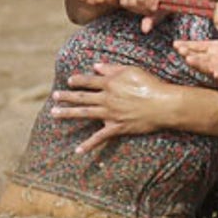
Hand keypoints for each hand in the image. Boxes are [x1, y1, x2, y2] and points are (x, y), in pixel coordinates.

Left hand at [50, 63, 173, 152]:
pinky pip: (100, 137)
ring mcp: (110, 114)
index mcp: (109, 83)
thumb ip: (112, 68)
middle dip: (66, 96)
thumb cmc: (151, 85)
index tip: (70, 80)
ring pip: (85, 113)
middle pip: (82, 97)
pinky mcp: (117, 127)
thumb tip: (96, 66)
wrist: (163, 105)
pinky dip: (89, 145)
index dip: (78, 80)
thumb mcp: (132, 70)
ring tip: (54, 113)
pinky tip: (78, 151)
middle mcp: (106, 99)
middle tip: (55, 96)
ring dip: (68, 113)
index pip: (88, 81)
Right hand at [119, 0, 177, 32]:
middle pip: (136, 0)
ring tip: (140, 4)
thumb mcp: (167, 6)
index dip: (149, 9)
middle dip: (140, 8)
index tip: (153, 9)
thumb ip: (155, 18)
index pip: (147, 1)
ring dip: (133, 4)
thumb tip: (144, 30)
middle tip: (146, 8)